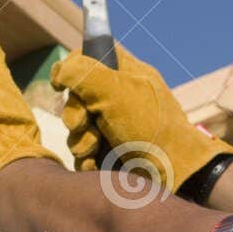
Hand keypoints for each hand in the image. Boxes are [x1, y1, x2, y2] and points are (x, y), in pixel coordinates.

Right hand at [50, 44, 232, 191]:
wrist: (172, 174)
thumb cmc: (149, 127)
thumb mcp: (115, 92)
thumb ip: (83, 73)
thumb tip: (60, 71)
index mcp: (126, 74)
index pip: (90, 57)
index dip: (71, 68)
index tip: (60, 84)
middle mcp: (119, 98)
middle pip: (76, 98)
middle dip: (75, 114)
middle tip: (85, 123)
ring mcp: (115, 127)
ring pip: (77, 129)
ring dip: (81, 140)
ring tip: (97, 148)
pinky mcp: (111, 154)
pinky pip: (84, 154)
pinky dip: (87, 160)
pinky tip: (97, 164)